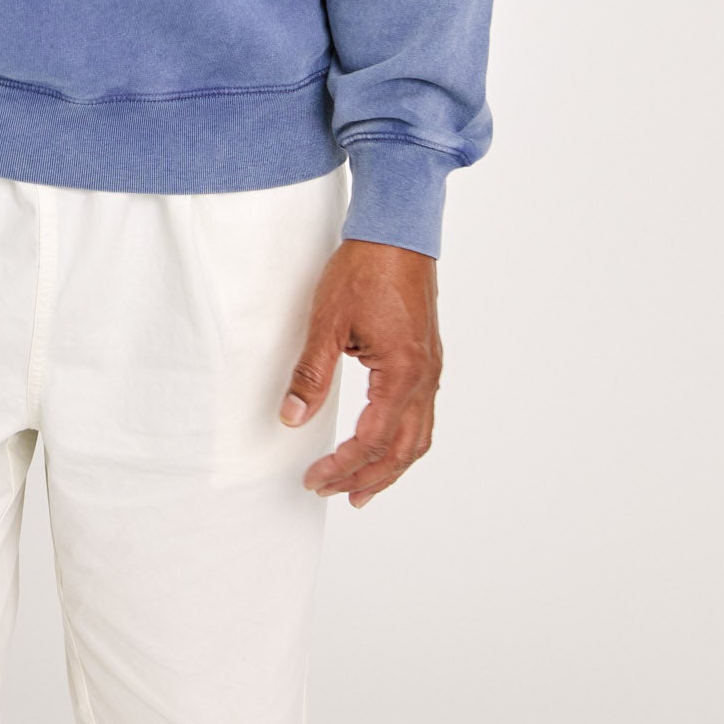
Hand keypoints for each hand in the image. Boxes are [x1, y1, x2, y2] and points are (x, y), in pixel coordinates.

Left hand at [278, 237, 442, 508]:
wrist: (397, 232)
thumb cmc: (366, 268)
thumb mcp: (328, 320)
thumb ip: (312, 374)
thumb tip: (293, 416)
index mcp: (401, 374)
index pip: (371, 442)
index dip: (342, 467)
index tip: (314, 479)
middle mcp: (424, 379)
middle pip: (401, 451)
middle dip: (366, 478)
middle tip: (331, 491)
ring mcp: (430, 370)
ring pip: (418, 439)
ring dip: (389, 468)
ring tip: (361, 488)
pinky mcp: (428, 359)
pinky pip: (422, 417)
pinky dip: (402, 442)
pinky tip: (384, 444)